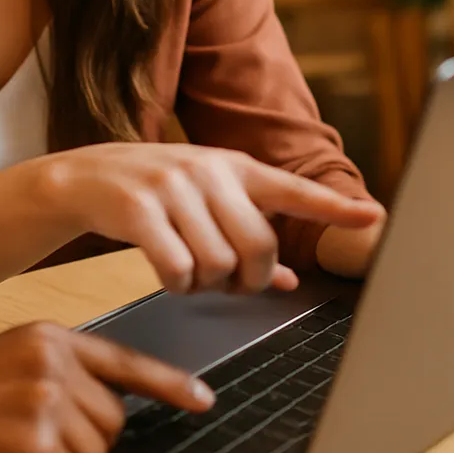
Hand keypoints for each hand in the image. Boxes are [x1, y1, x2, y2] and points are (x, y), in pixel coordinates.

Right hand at [0, 322, 213, 452]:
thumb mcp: (3, 361)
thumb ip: (54, 371)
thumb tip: (105, 403)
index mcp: (47, 339)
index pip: (125, 362)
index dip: (169, 385)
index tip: (202, 400)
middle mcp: (55, 369)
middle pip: (111, 422)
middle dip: (82, 440)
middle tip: (26, 439)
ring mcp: (49, 411)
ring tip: (8, 452)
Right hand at [29, 144, 382, 295]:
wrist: (80, 179)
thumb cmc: (150, 196)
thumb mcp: (200, 203)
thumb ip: (244, 233)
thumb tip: (290, 278)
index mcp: (231, 167)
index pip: (292, 189)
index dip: (333, 207)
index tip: (373, 217)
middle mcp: (207, 171)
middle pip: (258, 248)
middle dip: (248, 280)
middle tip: (228, 282)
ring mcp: (172, 186)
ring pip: (218, 265)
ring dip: (206, 286)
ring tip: (189, 272)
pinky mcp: (139, 208)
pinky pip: (179, 270)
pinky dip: (177, 285)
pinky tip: (168, 274)